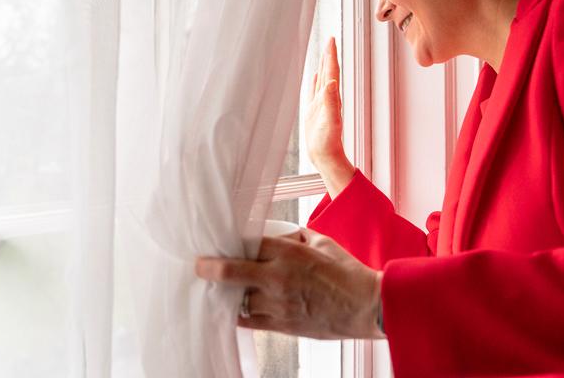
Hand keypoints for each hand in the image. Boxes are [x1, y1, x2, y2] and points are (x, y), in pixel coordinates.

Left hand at [195, 229, 383, 339]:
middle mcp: (278, 277)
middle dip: (210, 268)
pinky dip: (237, 314)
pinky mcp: (282, 325)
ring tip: (217, 288)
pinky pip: (249, 320)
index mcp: (288, 252)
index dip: (229, 244)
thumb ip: (295, 238)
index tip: (217, 244)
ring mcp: (278, 303)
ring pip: (237, 298)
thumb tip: (278, 238)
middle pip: (231, 271)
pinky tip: (231, 309)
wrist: (365, 306)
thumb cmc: (348, 273)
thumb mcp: (322, 242)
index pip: (247, 244)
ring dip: (227, 293)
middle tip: (198, 266)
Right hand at [305, 38, 353, 195]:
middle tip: (329, 40)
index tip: (331, 39)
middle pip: (329, 71)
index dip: (331, 55)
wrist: (325, 156)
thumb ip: (330, 102)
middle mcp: (328, 97)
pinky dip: (316, 80)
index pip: (332, 71)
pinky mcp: (314, 110)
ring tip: (324, 53)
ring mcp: (321, 103)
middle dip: (329, 55)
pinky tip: (317, 75)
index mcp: (331, 97)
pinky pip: (315, 90)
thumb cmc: (327, 142)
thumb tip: (331, 82)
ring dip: (324, 65)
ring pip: (323, 78)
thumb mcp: (329, 121)